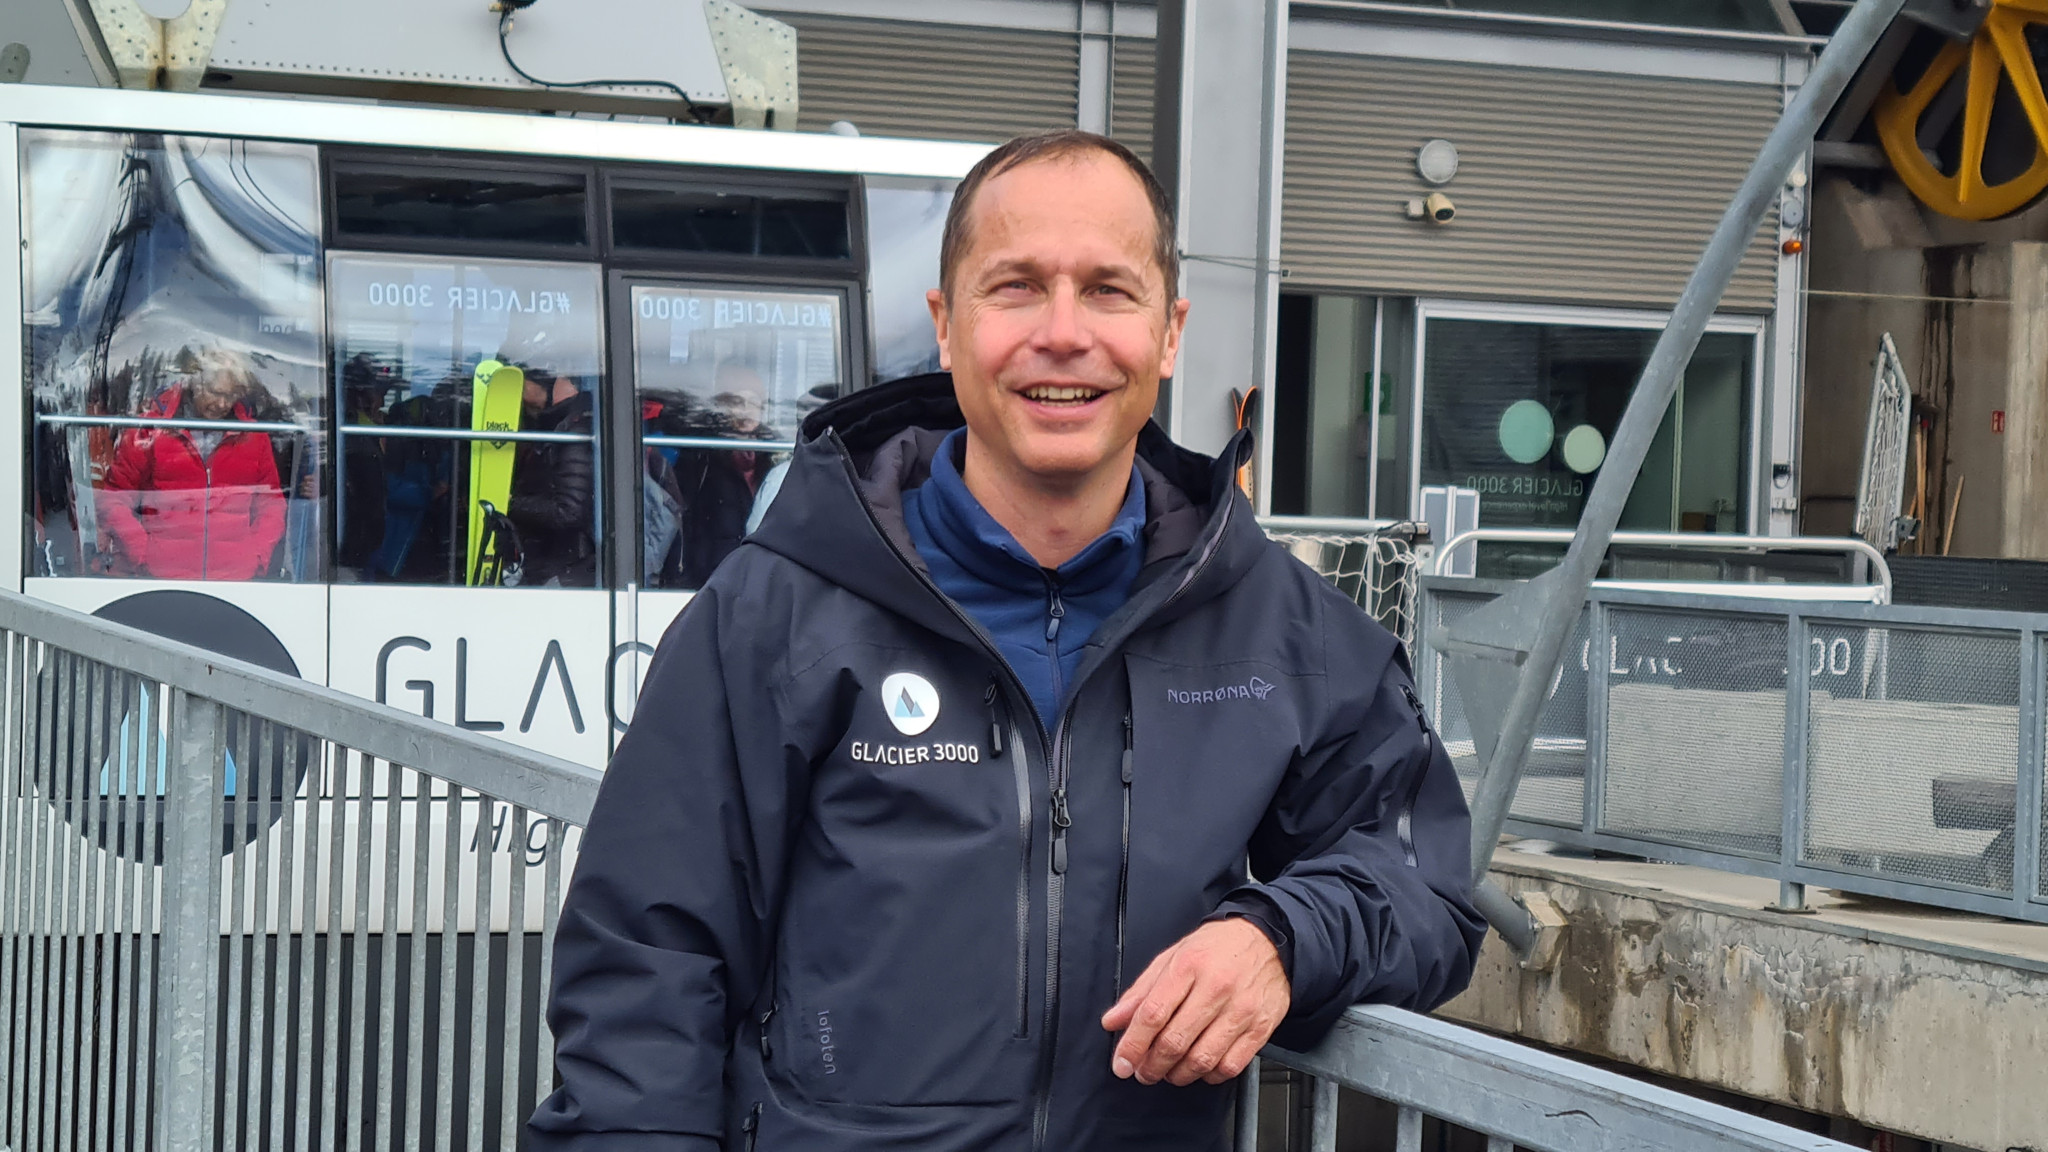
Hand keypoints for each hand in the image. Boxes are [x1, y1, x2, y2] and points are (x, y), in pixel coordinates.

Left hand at [1100, 917, 1288, 1086]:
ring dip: (1178, 1075)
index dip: (1133, 1045)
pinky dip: (1209, 1075)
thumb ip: (1141, 991)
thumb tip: (1114, 1021)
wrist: (1268, 939)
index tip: (1122, 1063)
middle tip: (1143, 1072)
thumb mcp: (1172, 957)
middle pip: (1175, 1041)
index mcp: (1188, 966)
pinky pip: (1230, 1066)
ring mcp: (1242, 1010)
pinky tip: (1199, 1068)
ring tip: (1168, 1072)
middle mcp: (1216, 988)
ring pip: (1202, 1060)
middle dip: (1152, 1066)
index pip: (1153, 1014)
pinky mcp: (1261, 1027)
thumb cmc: (1217, 947)